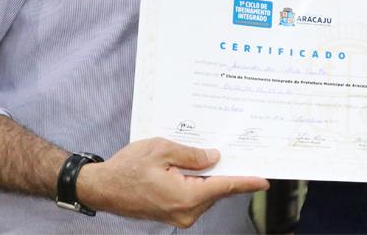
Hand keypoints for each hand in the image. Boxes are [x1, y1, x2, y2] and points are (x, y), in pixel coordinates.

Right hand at [77, 137, 267, 225]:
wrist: (102, 188)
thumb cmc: (127, 168)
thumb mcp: (162, 150)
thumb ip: (192, 154)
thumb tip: (214, 158)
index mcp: (185, 197)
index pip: (224, 187)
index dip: (246, 181)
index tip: (265, 179)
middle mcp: (185, 212)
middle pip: (217, 191)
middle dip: (228, 174)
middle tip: (241, 154)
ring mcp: (178, 216)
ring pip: (206, 194)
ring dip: (211, 178)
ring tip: (213, 156)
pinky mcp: (172, 215)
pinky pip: (194, 198)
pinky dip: (199, 184)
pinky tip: (198, 169)